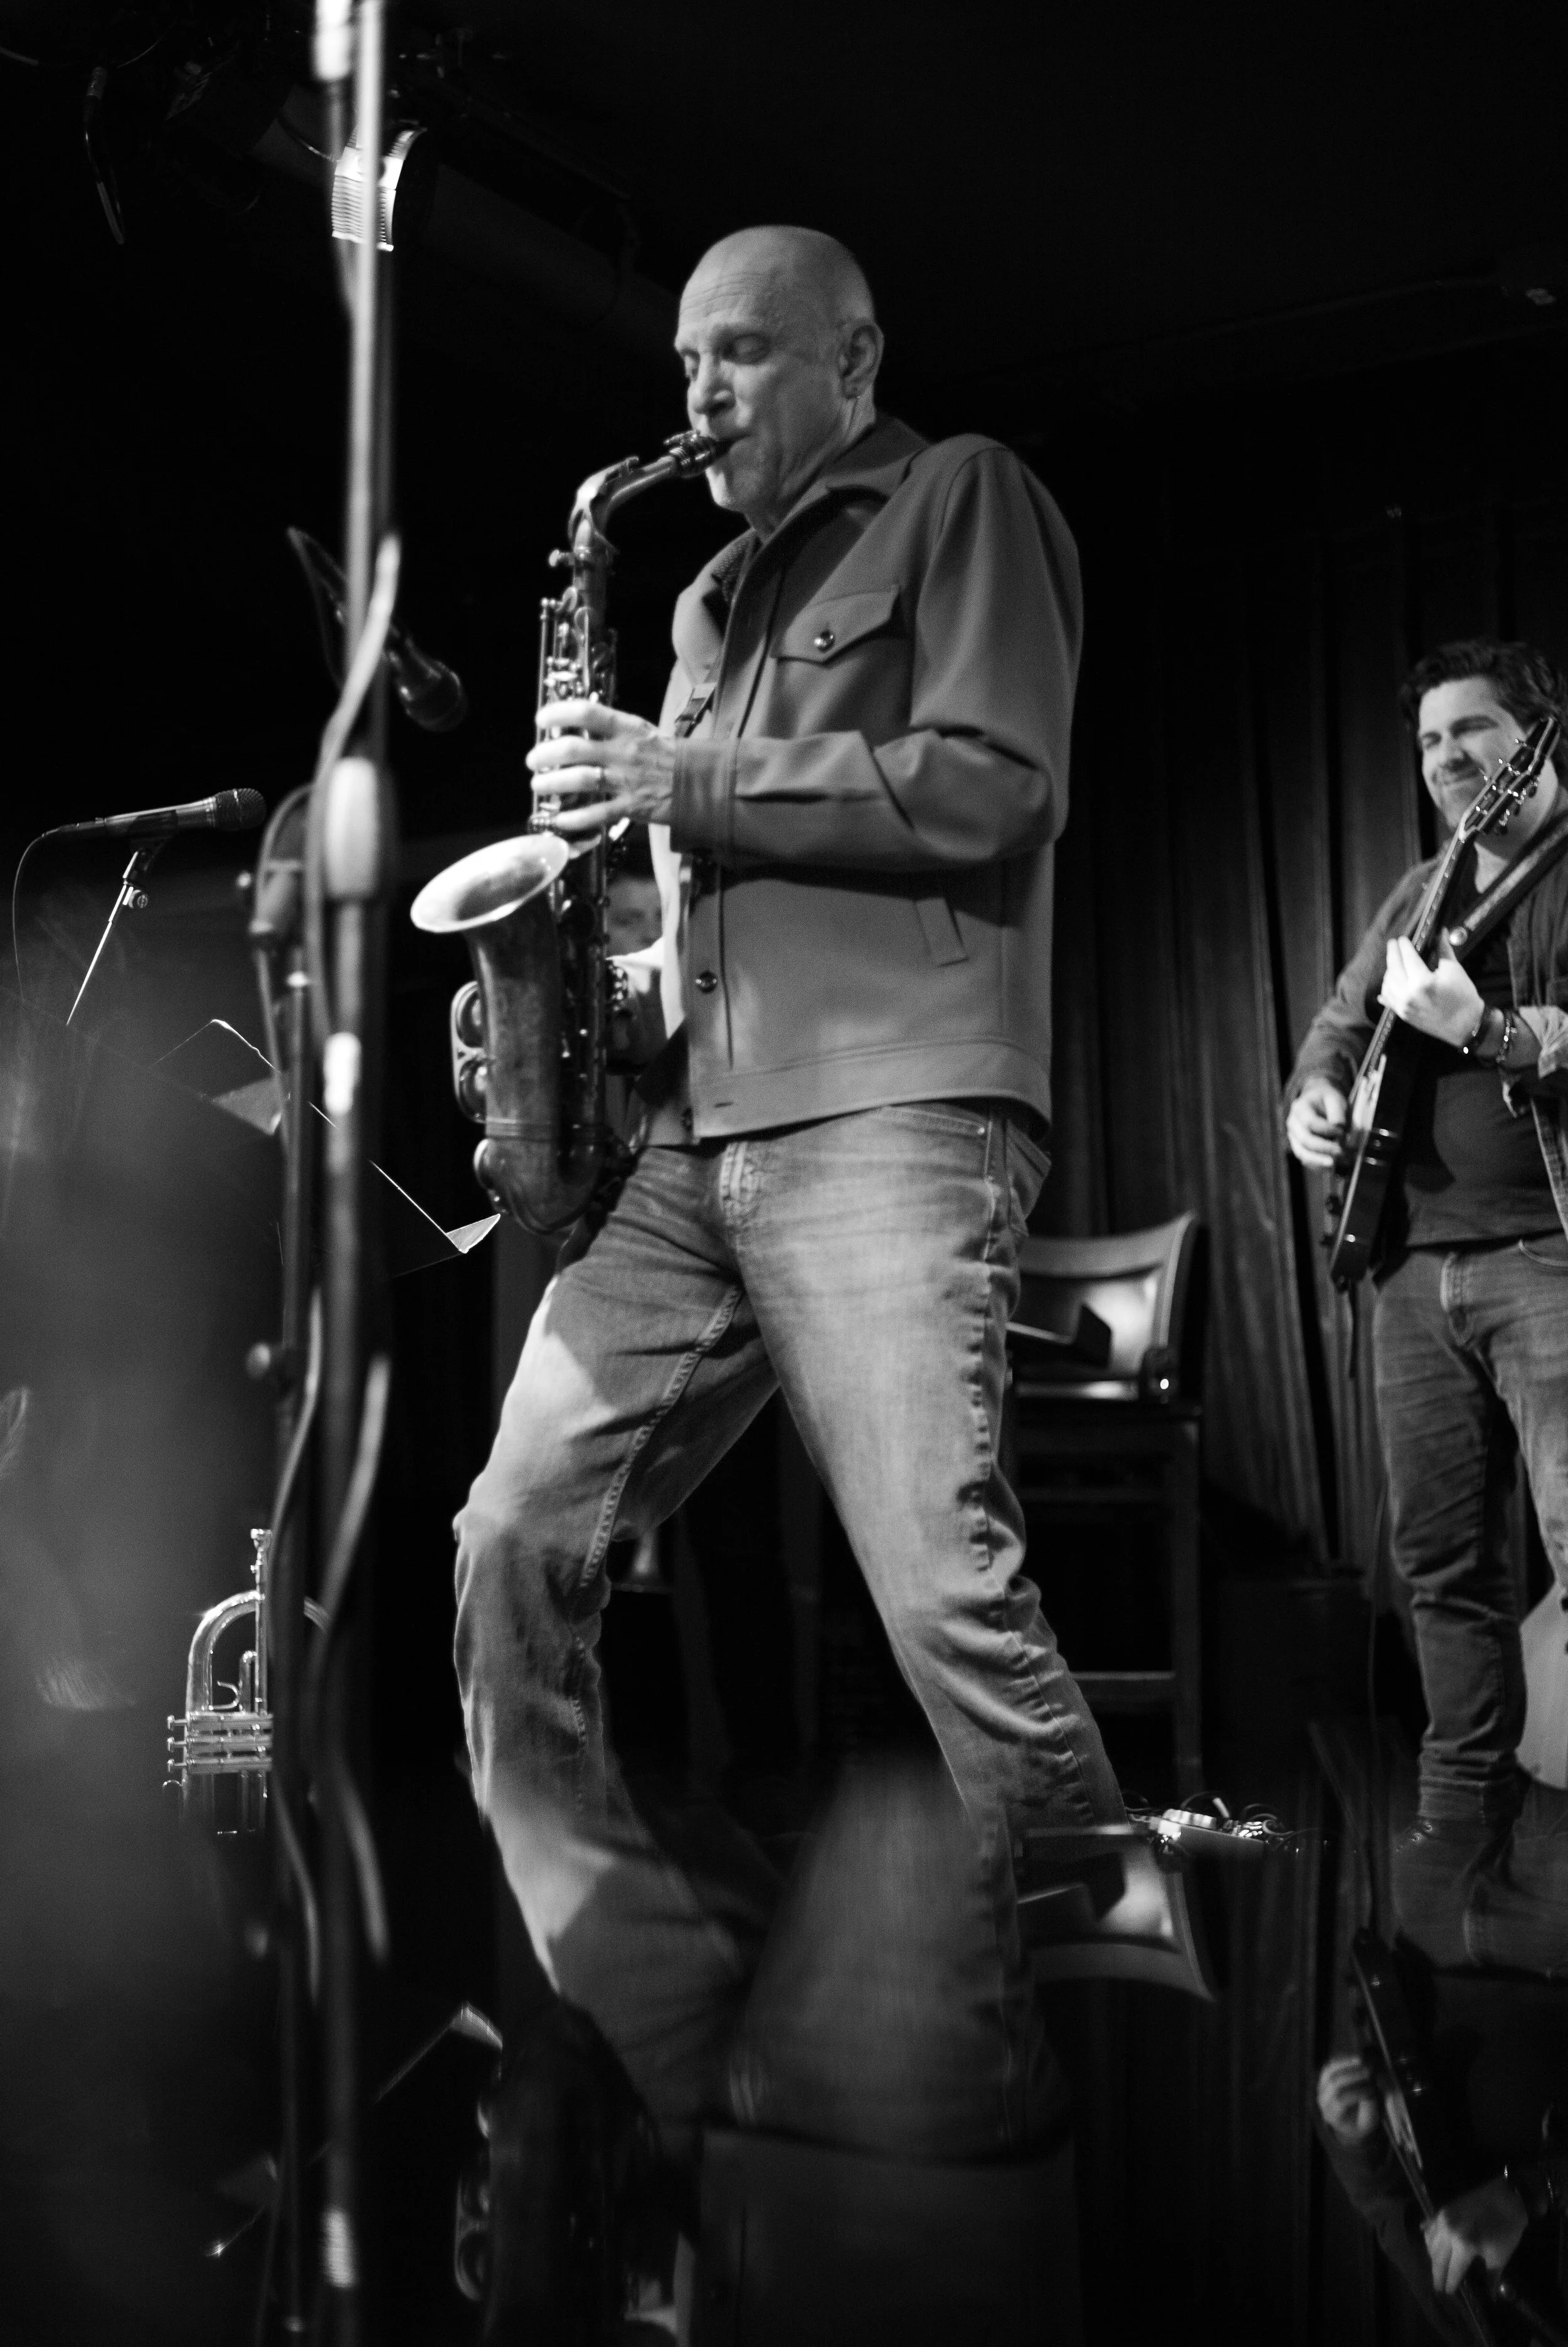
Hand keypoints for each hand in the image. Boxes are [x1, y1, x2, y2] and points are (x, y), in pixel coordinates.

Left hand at [527, 699, 676, 835]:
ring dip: (552, 784)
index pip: (587, 712)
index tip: (542, 719)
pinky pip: (596, 814)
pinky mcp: (632, 807)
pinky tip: (560, 820)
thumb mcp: (643, 732)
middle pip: (574, 749)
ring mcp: (627, 781)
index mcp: (628, 729)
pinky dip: (574, 819)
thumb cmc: (670, 757)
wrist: (702, 783)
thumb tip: (580, 725)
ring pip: (579, 781)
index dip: (559, 713)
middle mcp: (624, 752)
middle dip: (545, 755)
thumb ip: (613, 730)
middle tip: (533, 761)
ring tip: (539, 786)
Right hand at [1287, 1079, 1349, 1169]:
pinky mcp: (1299, 1147)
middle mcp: (1293, 1123)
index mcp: (1300, 1108)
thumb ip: (1337, 1112)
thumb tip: (1338, 1127)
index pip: (1310, 1122)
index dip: (1327, 1130)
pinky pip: (1305, 1159)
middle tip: (1342, 1152)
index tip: (1342, 1132)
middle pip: (1305, 1140)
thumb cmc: (1327, 1101)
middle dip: (1324, 1148)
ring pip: (1302, 1153)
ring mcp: (1294, 1137)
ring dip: (1319, 1161)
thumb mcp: (1335, 1099)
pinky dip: (1317, 1165)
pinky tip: (1329, 1167)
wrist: (1317, 1102)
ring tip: (1333, 1164)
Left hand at [1316, 2055, 1381, 2147]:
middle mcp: (1323, 2100)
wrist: (1348, 2121)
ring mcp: (1321, 2087)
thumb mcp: (1368, 2122)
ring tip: (1362, 2060)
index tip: (1372, 2089)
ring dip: (1346, 2063)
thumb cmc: (1360, 2123)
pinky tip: (1355, 2058)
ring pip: (1329, 2071)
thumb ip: (1369, 2109)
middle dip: (1352, 2075)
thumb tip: (1370, 2091)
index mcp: (1332, 2115)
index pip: (1341, 2100)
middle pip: (1334, 2083)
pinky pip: (1331, 2065)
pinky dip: (1342, 2060)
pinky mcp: (1324, 2077)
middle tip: (1369, 2071)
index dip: (1357, 2092)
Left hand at [1378, 936, 1485, 1046]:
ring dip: (1389, 970)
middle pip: (1394, 968)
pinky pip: (1388, 1000)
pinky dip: (1386, 990)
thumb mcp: (1454, 970)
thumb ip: (1443, 950)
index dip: (1404, 946)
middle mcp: (1409, 994)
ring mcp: (1404, 1006)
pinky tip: (1387, 983)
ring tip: (1393, 961)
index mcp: (1423, 982)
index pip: (1408, 957)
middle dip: (1392, 953)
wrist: (1466, 1025)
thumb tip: (1441, 932)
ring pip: (1388, 984)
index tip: (1403, 939)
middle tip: (1392, 943)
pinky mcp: (1404, 1015)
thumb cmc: (1463, 997)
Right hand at [1425, 2177, 1527, 2295]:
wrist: (1502, 2192)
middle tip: (1437, 2287)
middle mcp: (1448, 2233)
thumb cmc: (1505, 2225)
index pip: (1453, 2271)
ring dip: (1432, 2257)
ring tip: (1436, 2266)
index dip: (1450, 2284)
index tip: (1448, 2293)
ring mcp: (1442, 2219)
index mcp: (1464, 2246)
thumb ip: (1492, 2276)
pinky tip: (1427, 2239)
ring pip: (1430, 2243)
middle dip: (1437, 2275)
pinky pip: (1429, 2225)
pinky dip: (1428, 2235)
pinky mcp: (1442, 2208)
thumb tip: (1491, 2296)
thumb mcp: (1501, 2253)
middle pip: (1438, 2260)